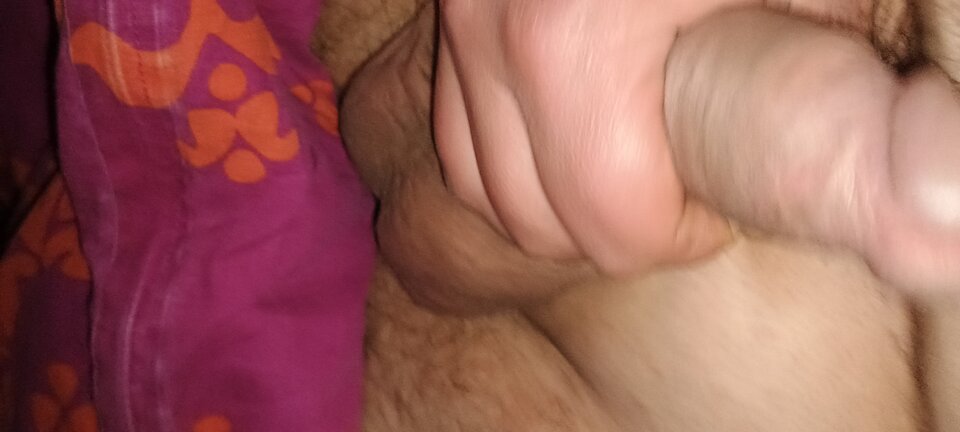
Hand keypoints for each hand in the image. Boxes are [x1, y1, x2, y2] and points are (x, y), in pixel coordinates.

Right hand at [433, 0, 877, 274]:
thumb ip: (819, 54)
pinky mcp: (453, 12)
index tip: (716, 207)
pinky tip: (565, 141)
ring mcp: (461, 23)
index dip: (675, 235)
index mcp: (574, 37)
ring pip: (480, 186)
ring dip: (554, 204)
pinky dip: (507, 162)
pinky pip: (455, 135)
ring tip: (623, 172)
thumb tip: (875, 154)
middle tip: (676, 191)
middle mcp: (493, 36)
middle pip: (534, 220)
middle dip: (613, 229)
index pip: (608, 218)